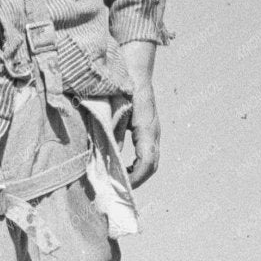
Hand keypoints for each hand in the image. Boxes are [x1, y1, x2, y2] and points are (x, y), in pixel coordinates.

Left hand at [123, 40, 160, 186]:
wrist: (134, 67)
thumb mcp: (113, 109)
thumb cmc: (122, 86)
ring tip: (118, 184)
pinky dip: (136, 166)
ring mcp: (153, 131)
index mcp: (146, 127)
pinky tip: (122, 170)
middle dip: (136, 181)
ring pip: (151, 161)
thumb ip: (111, 131)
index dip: (136, 177)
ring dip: (137, 175)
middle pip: (152, 165)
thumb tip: (106, 155)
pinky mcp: (148, 130)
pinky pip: (147, 154)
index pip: (147, 161)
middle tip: (117, 192)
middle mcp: (153, 131)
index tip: (121, 187)